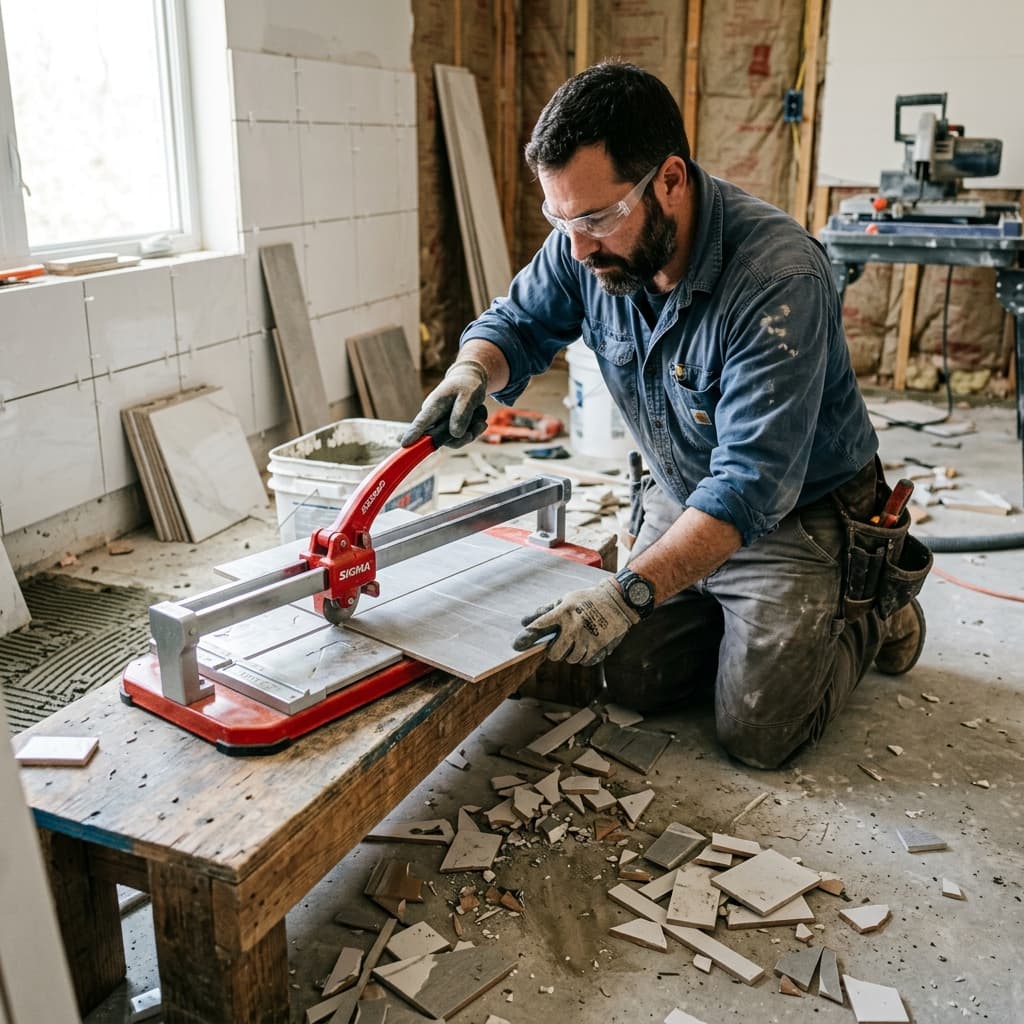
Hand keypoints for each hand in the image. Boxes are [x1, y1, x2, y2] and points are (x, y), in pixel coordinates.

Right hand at [400, 359, 488, 448]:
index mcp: (433, 406)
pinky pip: (462, 438)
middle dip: (462, 436)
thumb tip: (455, 434)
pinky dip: (475, 430)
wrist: (469, 381)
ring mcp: (441, 426)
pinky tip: (479, 418)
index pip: (421, 422)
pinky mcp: (450, 430)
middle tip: (479, 423)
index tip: (404, 443)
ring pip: (455, 440)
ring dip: (472, 430)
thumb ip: (461, 412)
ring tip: (480, 413)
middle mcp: (433, 419)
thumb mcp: (468, 394)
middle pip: (441, 439)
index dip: (413, 434)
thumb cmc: (466, 384)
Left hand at [512, 577, 639, 665]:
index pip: (539, 627)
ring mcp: (587, 639)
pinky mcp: (599, 648)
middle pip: (554, 654)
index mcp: (563, 612)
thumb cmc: (588, 599)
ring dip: (570, 653)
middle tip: (559, 644)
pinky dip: (584, 656)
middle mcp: (574, 627)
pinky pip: (585, 661)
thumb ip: (544, 611)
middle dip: (554, 651)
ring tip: (577, 641)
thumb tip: (524, 621)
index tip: (517, 645)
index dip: (526, 637)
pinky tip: (587, 644)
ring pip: (570, 659)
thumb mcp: (565, 599)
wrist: (618, 600)